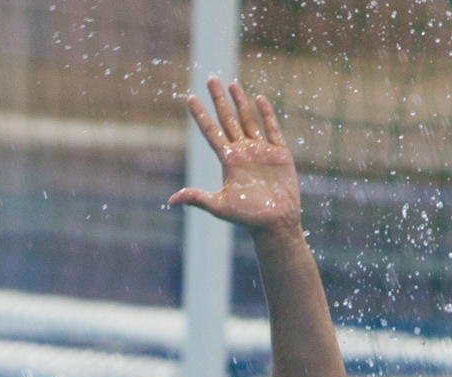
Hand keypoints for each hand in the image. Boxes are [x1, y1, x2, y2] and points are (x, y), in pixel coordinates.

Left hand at [168, 78, 300, 235]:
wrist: (275, 224)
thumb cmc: (247, 218)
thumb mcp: (219, 206)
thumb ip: (197, 199)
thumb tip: (171, 201)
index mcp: (228, 161)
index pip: (210, 132)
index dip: (200, 115)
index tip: (190, 98)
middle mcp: (242, 152)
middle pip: (227, 119)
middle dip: (218, 99)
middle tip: (210, 78)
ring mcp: (261, 151)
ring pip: (248, 120)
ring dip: (240, 102)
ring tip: (232, 83)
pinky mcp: (279, 154)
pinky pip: (272, 129)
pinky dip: (267, 114)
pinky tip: (259, 99)